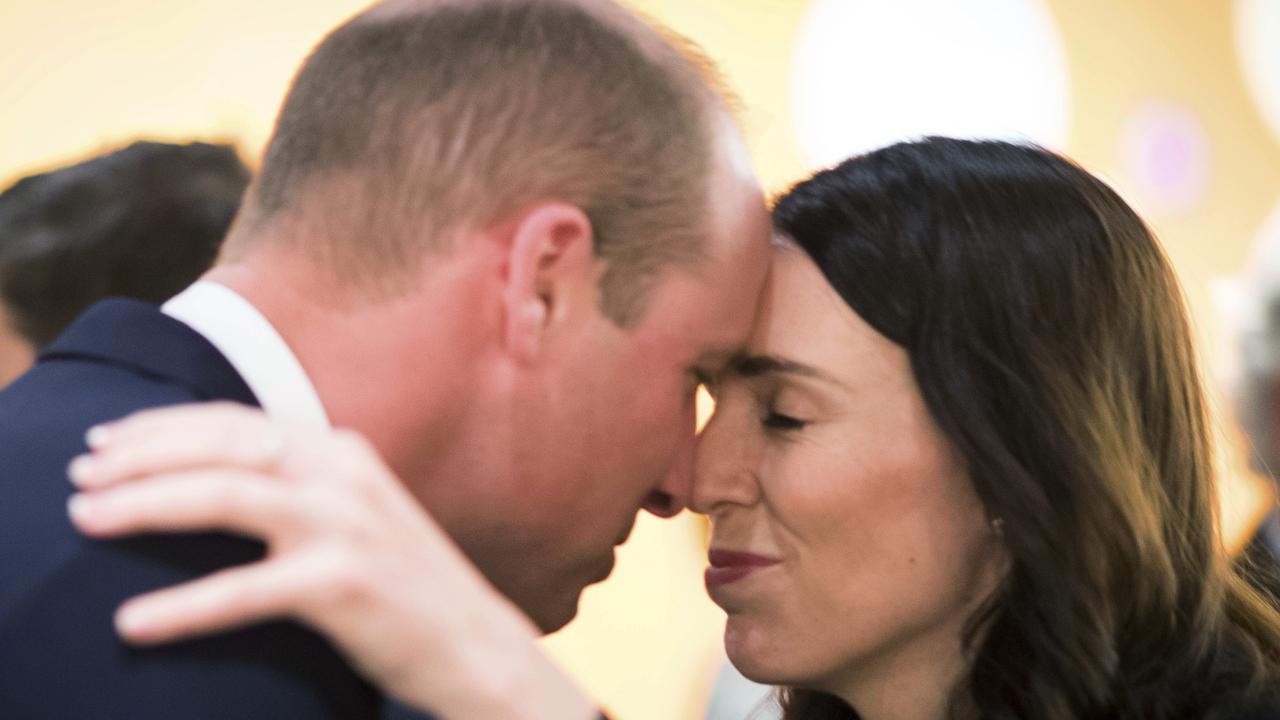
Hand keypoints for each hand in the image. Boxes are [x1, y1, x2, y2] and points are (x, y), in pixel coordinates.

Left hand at [67, 402, 594, 719]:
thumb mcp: (356, 514)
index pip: (237, 421)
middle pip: (222, 446)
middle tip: (81, 476)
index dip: (164, 426)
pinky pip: (244, 591)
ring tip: (84, 519)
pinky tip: (134, 622)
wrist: (473, 643)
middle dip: (140, 455)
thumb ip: (299, 486)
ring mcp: (346, 525)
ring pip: (225, 496)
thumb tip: (213, 477)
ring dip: (145, 504)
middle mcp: (343, 474)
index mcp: (342, 452)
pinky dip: (182, 608)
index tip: (107, 441)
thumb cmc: (403, 585)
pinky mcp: (344, 583)